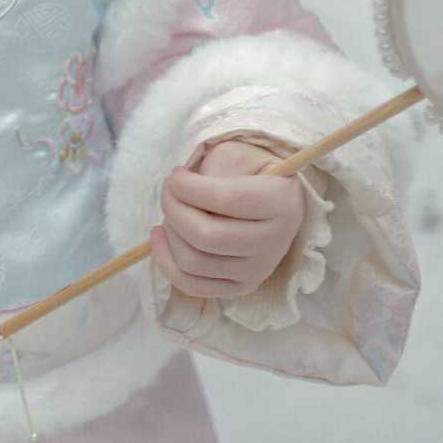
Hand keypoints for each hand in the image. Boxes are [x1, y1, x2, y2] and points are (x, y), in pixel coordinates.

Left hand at [148, 138, 304, 300]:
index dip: (189, 187)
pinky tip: (161, 237)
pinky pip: (193, 285)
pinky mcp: (242, 286)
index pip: (226, 199)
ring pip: (194, 262)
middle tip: (168, 191)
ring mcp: (259, 270)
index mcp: (281, 203)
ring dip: (170, 233)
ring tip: (170, 213)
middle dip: (173, 209)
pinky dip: (167, 262)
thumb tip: (181, 193)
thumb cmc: (250, 172)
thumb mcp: (235, 155)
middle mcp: (275, 243)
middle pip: (206, 236)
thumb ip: (212, 171)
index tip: (176, 174)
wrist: (272, 199)